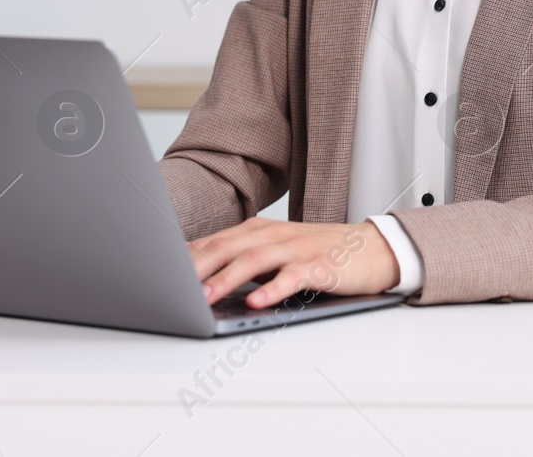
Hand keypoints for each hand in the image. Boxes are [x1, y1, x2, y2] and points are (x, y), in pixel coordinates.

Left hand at [187, 217, 399, 309]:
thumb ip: (243, 260)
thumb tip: (201, 279)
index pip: (214, 241)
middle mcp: (273, 235)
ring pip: (254, 260)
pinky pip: (293, 277)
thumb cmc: (320, 253)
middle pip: (227, 247)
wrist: (374, 249)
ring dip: (227, 279)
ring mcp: (297, 249)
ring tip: (206, 297)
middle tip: (171, 286)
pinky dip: (273, 289)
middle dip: (196, 267)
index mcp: (258, 231)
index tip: (158, 272)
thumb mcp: (276, 252)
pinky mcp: (319, 266)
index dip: (186, 257)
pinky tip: (257, 302)